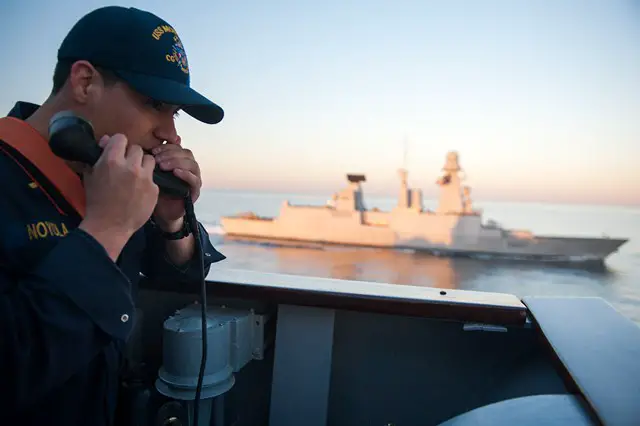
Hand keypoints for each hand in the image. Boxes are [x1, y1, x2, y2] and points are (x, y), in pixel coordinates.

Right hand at [79, 134, 158, 259]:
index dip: (118, 144)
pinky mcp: (154, 189)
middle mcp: (131, 166)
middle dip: (131, 155)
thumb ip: (99, 156)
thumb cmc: (96, 201)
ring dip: (143, 165)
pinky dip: (147, 182)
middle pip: (137, 149)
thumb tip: (106, 140)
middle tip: (126, 166)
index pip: (121, 138)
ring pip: (150, 160)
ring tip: (136, 175)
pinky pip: (153, 178)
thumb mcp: (91, 175)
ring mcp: (145, 178)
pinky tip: (139, 191)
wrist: (109, 226)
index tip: (117, 151)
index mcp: (112, 160)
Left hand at [151, 140, 201, 229]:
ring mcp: (194, 179)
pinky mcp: (195, 191)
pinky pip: (194, 180)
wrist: (161, 212)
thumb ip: (153, 160)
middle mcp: (189, 168)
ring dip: (177, 162)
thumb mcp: (152, 172)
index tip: (153, 151)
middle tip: (157, 159)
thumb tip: (147, 146)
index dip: (166, 147)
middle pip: (186, 153)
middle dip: (170, 154)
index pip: (178, 147)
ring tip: (163, 166)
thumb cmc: (155, 191)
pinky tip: (175, 172)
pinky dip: (186, 174)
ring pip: (192, 164)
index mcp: (180, 161)